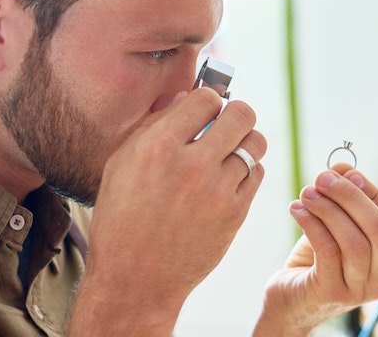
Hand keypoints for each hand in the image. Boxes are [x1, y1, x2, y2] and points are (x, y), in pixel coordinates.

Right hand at [69, 88, 266, 335]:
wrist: (135, 279)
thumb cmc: (121, 219)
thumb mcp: (120, 165)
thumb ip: (151, 125)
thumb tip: (183, 97)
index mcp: (158, 146)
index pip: (206, 98)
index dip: (208, 101)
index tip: (204, 111)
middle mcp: (191, 165)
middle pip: (241, 114)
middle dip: (234, 114)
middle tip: (225, 125)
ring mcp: (217, 190)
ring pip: (255, 143)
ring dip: (245, 141)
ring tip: (230, 150)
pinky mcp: (235, 214)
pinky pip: (257, 174)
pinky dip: (247, 170)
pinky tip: (229, 177)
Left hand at [255, 163, 377, 335]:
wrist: (289, 300)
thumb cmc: (317, 260)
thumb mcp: (336, 225)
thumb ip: (346, 197)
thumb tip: (344, 167)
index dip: (374, 192)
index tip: (346, 173)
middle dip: (350, 196)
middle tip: (321, 178)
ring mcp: (360, 291)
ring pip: (355, 241)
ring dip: (328, 209)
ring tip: (306, 193)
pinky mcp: (332, 293)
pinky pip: (328, 251)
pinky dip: (312, 223)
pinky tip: (296, 210)